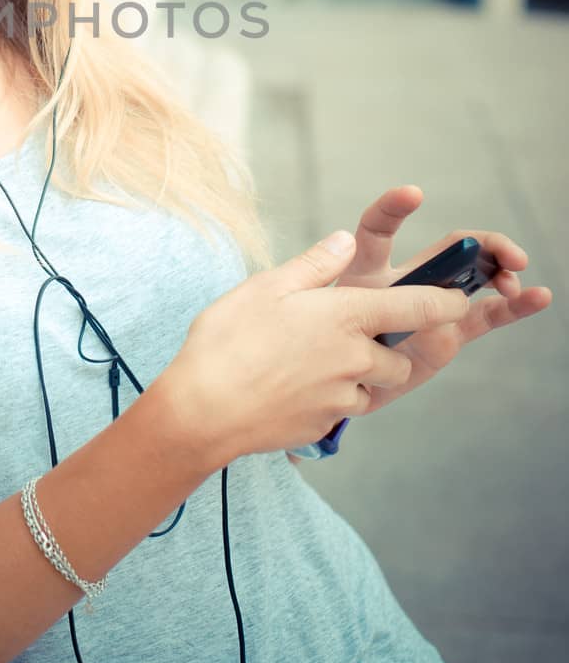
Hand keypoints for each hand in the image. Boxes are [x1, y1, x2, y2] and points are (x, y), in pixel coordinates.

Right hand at [160, 229, 474, 465]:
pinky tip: (294, 385)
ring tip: (314, 360)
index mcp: (346, 316)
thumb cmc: (229, 340)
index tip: (459, 299)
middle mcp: (355, 358)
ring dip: (361, 374)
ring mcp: (343, 395)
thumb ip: (315, 264)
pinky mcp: (326, 422)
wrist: (204, 411)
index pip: (418, 307)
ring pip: (373, 385)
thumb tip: (346, 240)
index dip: (446, 301)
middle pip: (398, 356)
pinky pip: (343, 406)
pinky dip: (332, 396)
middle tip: (345, 333)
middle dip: (386, 347)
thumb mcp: (267, 286)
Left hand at [333, 185, 551, 411]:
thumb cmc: (323, 348)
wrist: (337, 388)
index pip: (376, 231)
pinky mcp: (450, 333)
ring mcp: (430, 305)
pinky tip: (539, 297)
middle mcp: (404, 280)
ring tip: (515, 276)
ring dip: (499, 270)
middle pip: (447, 249)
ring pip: (473, 278)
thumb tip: (406, 297)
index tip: (413, 193)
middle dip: (479, 244)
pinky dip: (513, 307)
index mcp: (363, 271)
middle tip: (506, 254)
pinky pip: (486, 316)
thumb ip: (361, 313)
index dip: (391, 210)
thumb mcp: (327, 328)